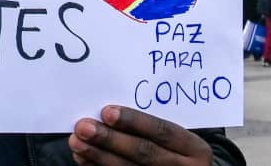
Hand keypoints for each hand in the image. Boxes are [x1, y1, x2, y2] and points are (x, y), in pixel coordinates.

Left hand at [69, 105, 212, 164]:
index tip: (107, 112)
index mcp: (194, 149)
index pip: (162, 131)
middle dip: (110, 139)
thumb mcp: (176, 139)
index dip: (134, 121)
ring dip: (98, 156)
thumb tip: (108, 111)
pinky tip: (83, 158)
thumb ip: (151, 126)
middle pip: (144, 153)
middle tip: (83, 127)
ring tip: (76, 142)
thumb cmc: (175, 150)